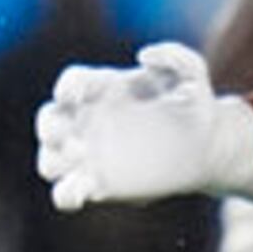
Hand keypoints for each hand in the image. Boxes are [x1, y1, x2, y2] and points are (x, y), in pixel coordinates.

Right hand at [34, 42, 252, 210]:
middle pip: (48, 121)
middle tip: (74, 139)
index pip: (72, 82)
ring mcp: (88, 155)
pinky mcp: (97, 185)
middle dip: (51, 128)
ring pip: (49, 160)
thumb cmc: (193, 104)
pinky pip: (65, 193)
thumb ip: (175, 56)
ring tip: (80, 160)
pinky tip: (80, 193)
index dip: (67, 88)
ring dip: (54, 162)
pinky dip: (65, 195)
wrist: (203, 147)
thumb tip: (144, 56)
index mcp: (102, 88)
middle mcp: (87, 120)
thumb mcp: (192, 73)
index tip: (73, 96)